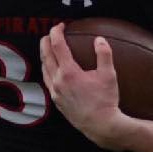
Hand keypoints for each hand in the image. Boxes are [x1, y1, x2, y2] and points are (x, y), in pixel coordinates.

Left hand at [39, 23, 127, 146]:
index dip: (56, 32)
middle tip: (50, 33)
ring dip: (44, 56)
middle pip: (46, 56)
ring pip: (44, 69)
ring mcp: (55, 92)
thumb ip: (104, 54)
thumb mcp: (109, 75)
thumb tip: (99, 39)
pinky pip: (47, 81)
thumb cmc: (106, 101)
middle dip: (46, 41)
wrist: (100, 125)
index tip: (61, 25)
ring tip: (48, 49)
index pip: (57, 46)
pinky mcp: (57, 102)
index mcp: (69, 72)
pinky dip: (47, 70)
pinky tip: (52, 70)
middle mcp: (58, 81)